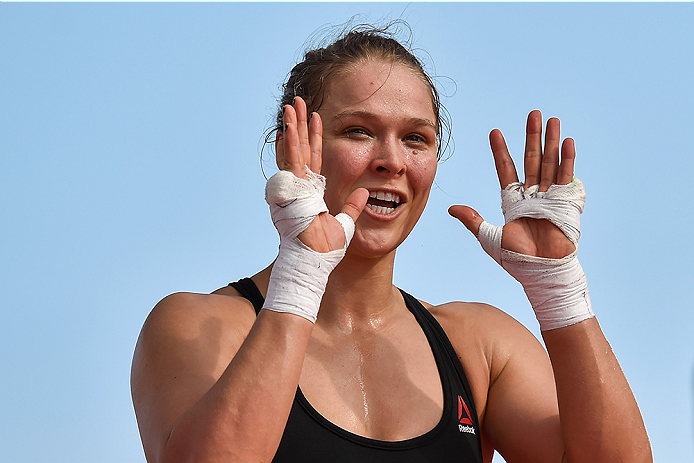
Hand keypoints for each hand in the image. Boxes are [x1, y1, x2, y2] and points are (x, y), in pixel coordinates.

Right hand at [276, 97, 367, 252]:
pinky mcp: (292, 192)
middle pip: (301, 148)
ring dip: (293, 127)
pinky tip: (287, 128)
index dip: (315, 138)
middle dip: (300, 124)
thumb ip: (354, 207)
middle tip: (298, 101)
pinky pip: (292, 164)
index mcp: (312, 190)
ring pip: (294, 150)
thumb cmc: (324, 250)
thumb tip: (367, 192)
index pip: (315, 157)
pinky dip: (290, 145)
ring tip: (292, 105)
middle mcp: (300, 185)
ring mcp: (294, 187)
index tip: (317, 117)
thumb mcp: (345, 224)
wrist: (311, 261)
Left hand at [449, 110, 575, 258]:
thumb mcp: (489, 237)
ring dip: (551, 142)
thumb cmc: (517, 259)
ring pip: (549, 163)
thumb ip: (472, 220)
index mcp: (513, 201)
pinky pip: (566, 178)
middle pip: (532, 160)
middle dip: (532, 137)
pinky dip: (567, 160)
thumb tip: (451, 209)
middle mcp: (532, 195)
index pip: (505, 169)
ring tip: (552, 120)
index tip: (494, 132)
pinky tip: (567, 142)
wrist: (540, 272)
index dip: (500, 151)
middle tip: (533, 114)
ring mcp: (549, 197)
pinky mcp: (565, 203)